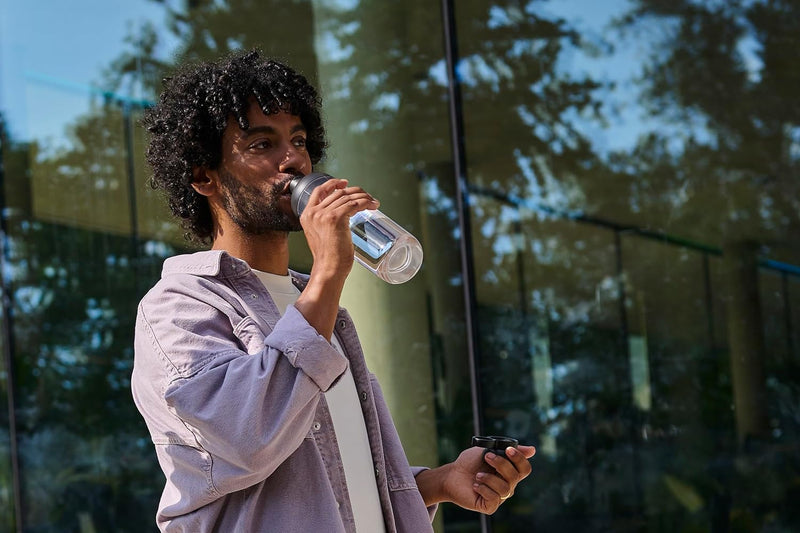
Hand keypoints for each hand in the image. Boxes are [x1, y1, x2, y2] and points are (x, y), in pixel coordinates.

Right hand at [294, 178, 378, 339]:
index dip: (333, 183)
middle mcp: (313, 212)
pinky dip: (365, 203)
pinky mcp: (335, 218)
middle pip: (337, 192)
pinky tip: (371, 206)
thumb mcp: (321, 234)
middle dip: (356, 192)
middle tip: (367, 197)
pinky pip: (353, 204)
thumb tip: (344, 211)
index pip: (319, 190)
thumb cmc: (329, 257)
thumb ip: (325, 221)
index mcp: (307, 214)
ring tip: (373, 202)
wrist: (328, 269)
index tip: (345, 182)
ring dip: (364, 197)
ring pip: (347, 197)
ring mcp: (323, 214)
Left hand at [416, 444, 534, 514]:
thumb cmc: (470, 462)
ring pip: (505, 489)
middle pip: (515, 476)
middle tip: (486, 457)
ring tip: (478, 475)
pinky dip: (484, 489)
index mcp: (510, 472)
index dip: (519, 459)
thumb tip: (533, 450)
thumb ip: (508, 449)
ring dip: (489, 478)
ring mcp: (499, 497)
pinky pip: (494, 499)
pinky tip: (475, 485)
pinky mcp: (490, 506)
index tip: (507, 450)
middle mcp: (507, 485)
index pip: (525, 468)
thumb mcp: (488, 450)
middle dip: (500, 464)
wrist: (452, 474)